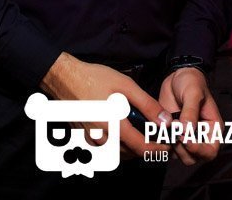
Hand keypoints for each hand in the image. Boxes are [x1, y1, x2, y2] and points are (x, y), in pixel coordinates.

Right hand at [40, 52, 171, 160]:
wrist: (63, 77)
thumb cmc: (94, 78)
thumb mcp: (125, 85)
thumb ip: (146, 105)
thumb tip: (165, 121)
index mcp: (113, 125)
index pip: (141, 148)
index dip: (157, 150)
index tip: (168, 146)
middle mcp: (101, 137)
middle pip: (130, 154)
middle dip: (145, 149)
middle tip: (157, 138)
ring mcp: (90, 140)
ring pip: (116, 153)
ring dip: (131, 149)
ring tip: (141, 134)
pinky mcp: (83, 138)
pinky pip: (104, 149)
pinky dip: (116, 146)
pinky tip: (119, 132)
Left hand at [158, 66, 222, 164]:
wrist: (176, 77)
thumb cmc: (191, 82)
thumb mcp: (193, 93)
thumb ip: (190, 111)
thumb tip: (186, 130)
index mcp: (213, 128)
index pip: (210, 151)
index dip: (198, 150)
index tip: (185, 138)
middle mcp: (200, 136)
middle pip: (194, 158)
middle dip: (182, 148)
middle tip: (174, 130)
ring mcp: (185, 137)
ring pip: (179, 156)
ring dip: (171, 145)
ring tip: (168, 125)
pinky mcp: (172, 135)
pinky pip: (167, 148)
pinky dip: (162, 141)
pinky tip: (160, 126)